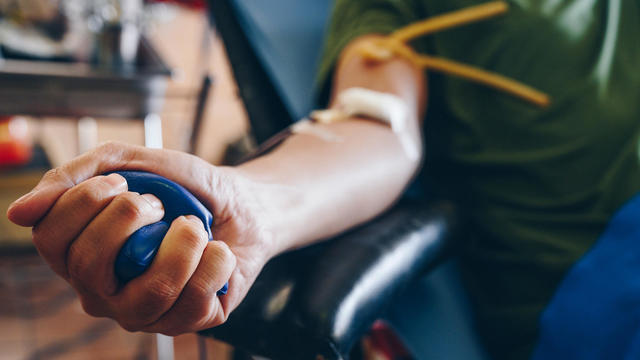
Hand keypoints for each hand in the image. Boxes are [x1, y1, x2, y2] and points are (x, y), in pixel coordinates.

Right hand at [7, 141, 275, 334]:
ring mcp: (145, 311)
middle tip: (158, 202)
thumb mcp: (134, 162)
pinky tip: (216, 249)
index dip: (81, 205)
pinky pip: (194, 302)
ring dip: (179, 245)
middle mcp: (105, 291)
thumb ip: (80, 175)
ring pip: (148, 295)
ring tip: (192, 225)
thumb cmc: (183, 188)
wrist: (242, 204)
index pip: (50, 240)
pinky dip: (213, 262)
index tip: (121, 183)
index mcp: (81, 254)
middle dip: (127, 218)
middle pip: (89, 267)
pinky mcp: (188, 320)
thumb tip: (20, 213)